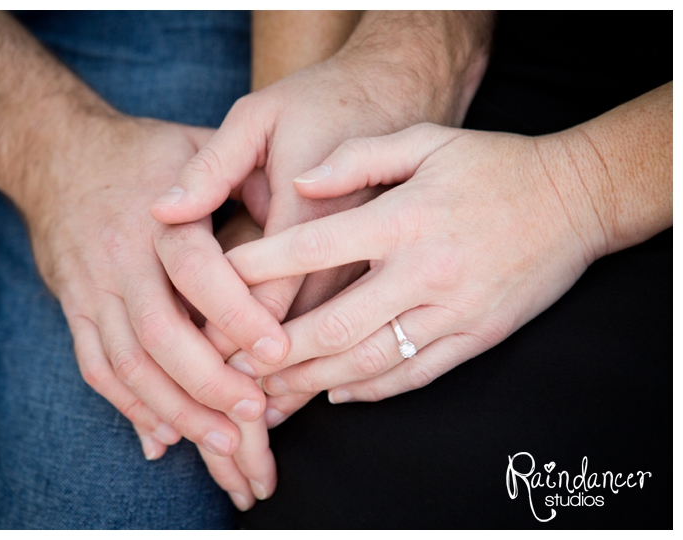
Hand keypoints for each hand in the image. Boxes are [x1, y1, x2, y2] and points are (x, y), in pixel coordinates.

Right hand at [21, 113, 285, 459]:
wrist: (53, 151)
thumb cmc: (144, 151)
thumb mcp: (200, 144)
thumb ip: (247, 179)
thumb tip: (302, 222)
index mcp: (159, 216)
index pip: (195, 270)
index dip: (236, 312)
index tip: (277, 349)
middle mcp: (120, 256)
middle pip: (158, 332)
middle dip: (208, 381)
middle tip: (255, 412)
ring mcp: (92, 287)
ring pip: (127, 362)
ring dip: (175, 408)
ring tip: (222, 441)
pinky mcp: (75, 307)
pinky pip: (96, 367)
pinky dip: (129, 407)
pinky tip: (163, 435)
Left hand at [224, 123, 605, 410]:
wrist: (576, 199)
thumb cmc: (493, 165)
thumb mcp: (426, 141)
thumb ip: (359, 159)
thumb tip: (300, 185)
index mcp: (405, 217)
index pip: (315, 247)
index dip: (261, 268)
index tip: (219, 284)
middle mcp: (425, 270)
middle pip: (335, 322)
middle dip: (276, 348)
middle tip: (230, 363)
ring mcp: (453, 309)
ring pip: (370, 359)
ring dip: (313, 381)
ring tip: (270, 393)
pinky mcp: (478, 335)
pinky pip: (416, 374)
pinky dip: (372, 390)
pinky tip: (336, 395)